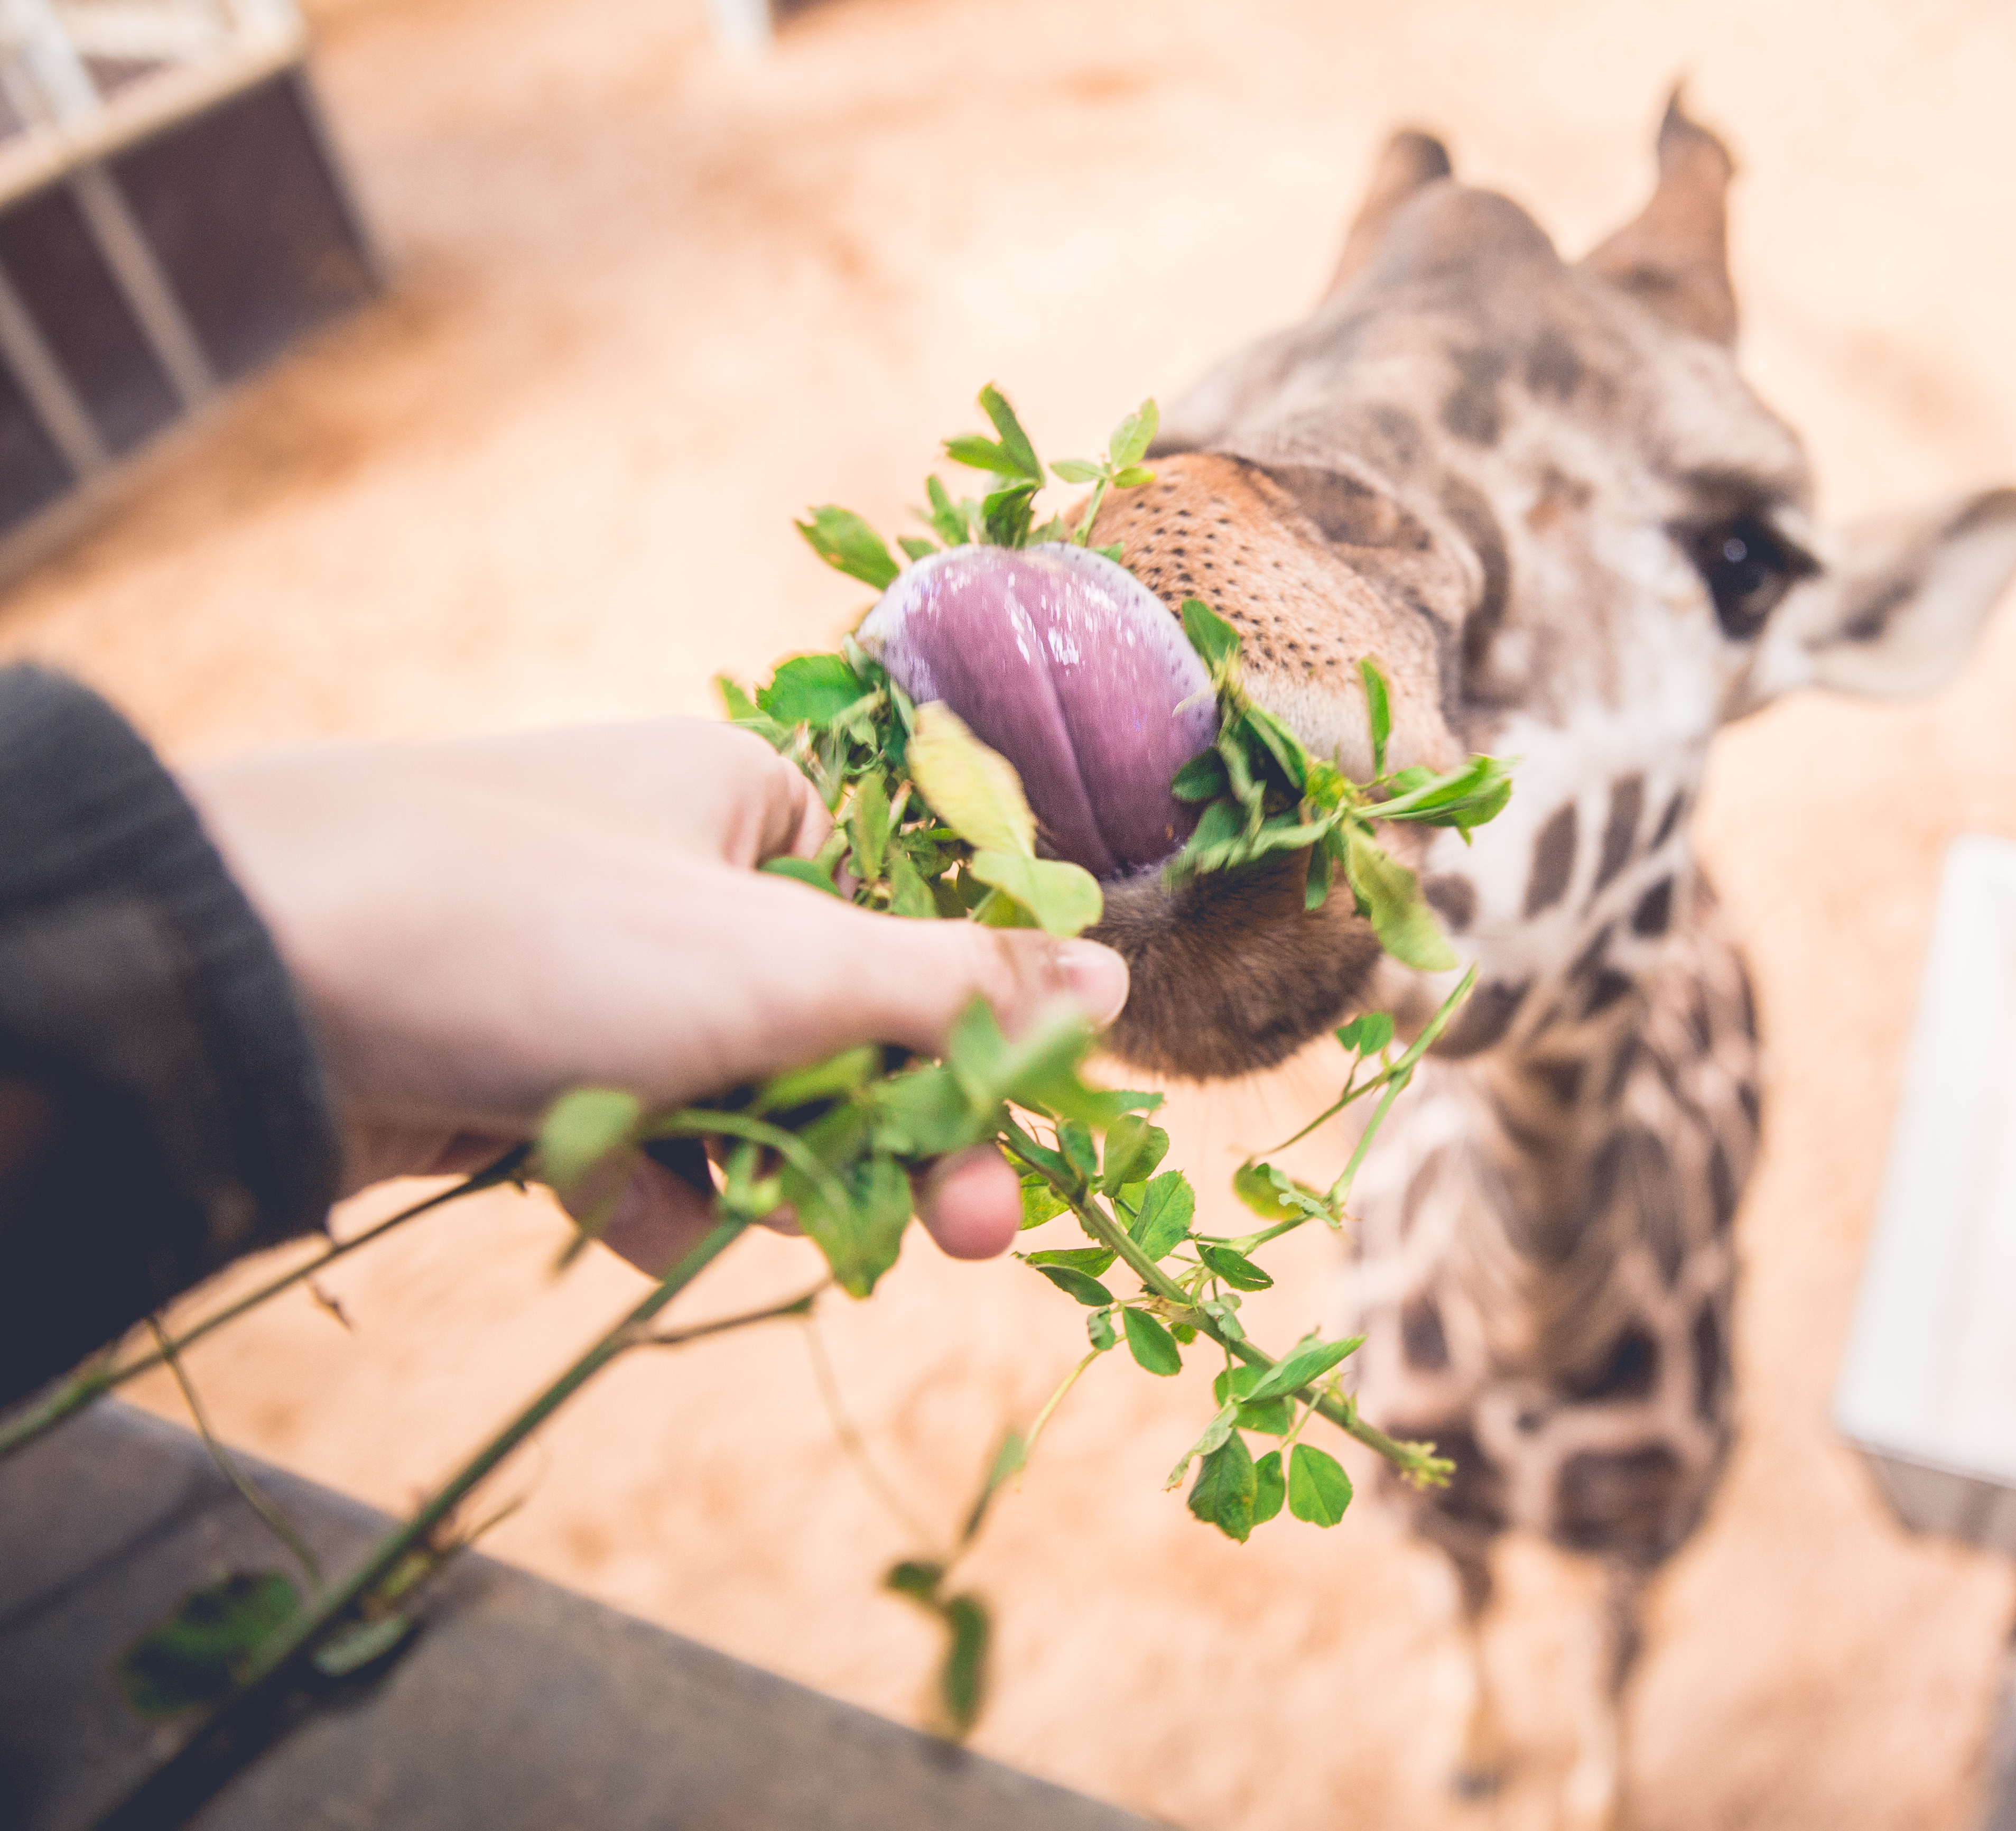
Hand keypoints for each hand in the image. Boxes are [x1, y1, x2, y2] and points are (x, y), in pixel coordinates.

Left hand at [186, 720, 1126, 1270]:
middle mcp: (676, 875)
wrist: (242, 977)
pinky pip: (634, 1138)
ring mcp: (592, 971)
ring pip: (741, 1097)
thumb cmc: (536, 930)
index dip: (981, 1042)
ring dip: (761, 1168)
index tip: (1030, 1147)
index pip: (914, 924)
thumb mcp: (784, 964)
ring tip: (742, 1214)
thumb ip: (956, 988)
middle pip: (841, 1026)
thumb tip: (1112, 980)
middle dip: (895, 1133)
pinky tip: (617, 1208)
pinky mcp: (515, 1060)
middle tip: (968, 1237)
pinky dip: (644, 1184)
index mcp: (749, 803)